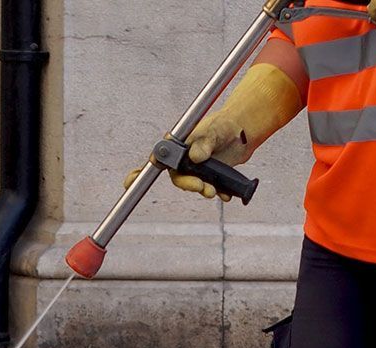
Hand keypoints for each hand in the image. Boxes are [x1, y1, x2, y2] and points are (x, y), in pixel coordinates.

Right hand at [125, 112, 243, 200]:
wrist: (242, 133)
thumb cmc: (224, 126)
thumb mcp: (216, 131)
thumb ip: (205, 142)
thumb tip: (195, 156)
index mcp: (179, 145)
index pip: (160, 159)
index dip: (145, 170)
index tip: (133, 178)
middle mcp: (184, 159)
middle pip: (178, 177)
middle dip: (188, 184)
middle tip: (201, 187)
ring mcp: (196, 170)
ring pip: (193, 185)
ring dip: (202, 190)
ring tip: (213, 191)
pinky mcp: (209, 177)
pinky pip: (210, 189)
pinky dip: (218, 193)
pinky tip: (226, 194)